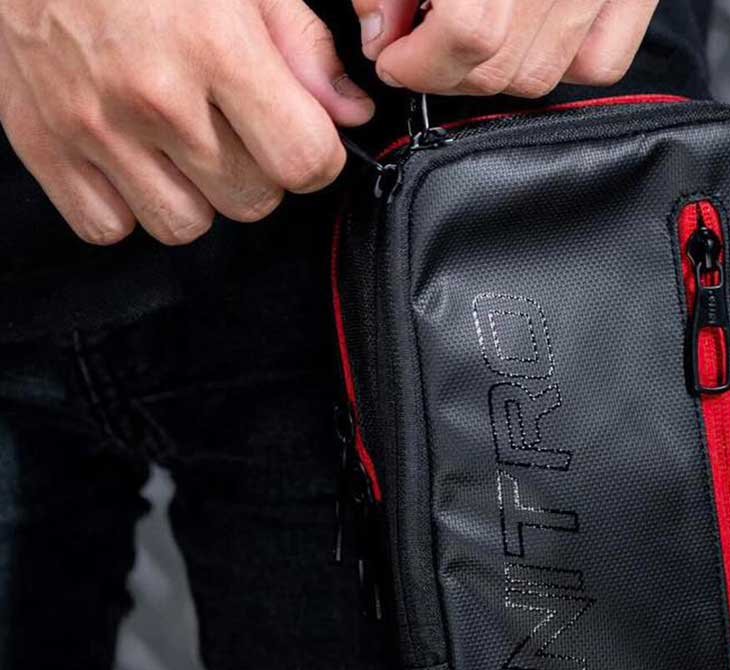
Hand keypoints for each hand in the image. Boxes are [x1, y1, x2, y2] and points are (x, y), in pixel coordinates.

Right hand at [0, 0, 374, 245]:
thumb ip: (303, 45)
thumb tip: (349, 113)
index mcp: (213, 45)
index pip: (303, 160)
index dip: (315, 156)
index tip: (300, 137)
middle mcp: (153, 96)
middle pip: (251, 202)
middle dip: (255, 173)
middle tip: (227, 126)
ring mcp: (93, 128)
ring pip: (185, 226)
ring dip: (193, 196)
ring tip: (174, 141)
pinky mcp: (42, 147)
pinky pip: (110, 227)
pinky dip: (125, 205)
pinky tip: (128, 157)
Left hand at [353, 0, 658, 97]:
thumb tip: (384, 34)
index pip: (469, 32)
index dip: (420, 62)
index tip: (393, 57)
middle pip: (502, 66)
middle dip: (446, 74)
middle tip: (420, 51)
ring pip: (542, 73)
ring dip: (492, 73)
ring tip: (467, 39)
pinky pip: (598, 61)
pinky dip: (560, 63)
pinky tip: (526, 35)